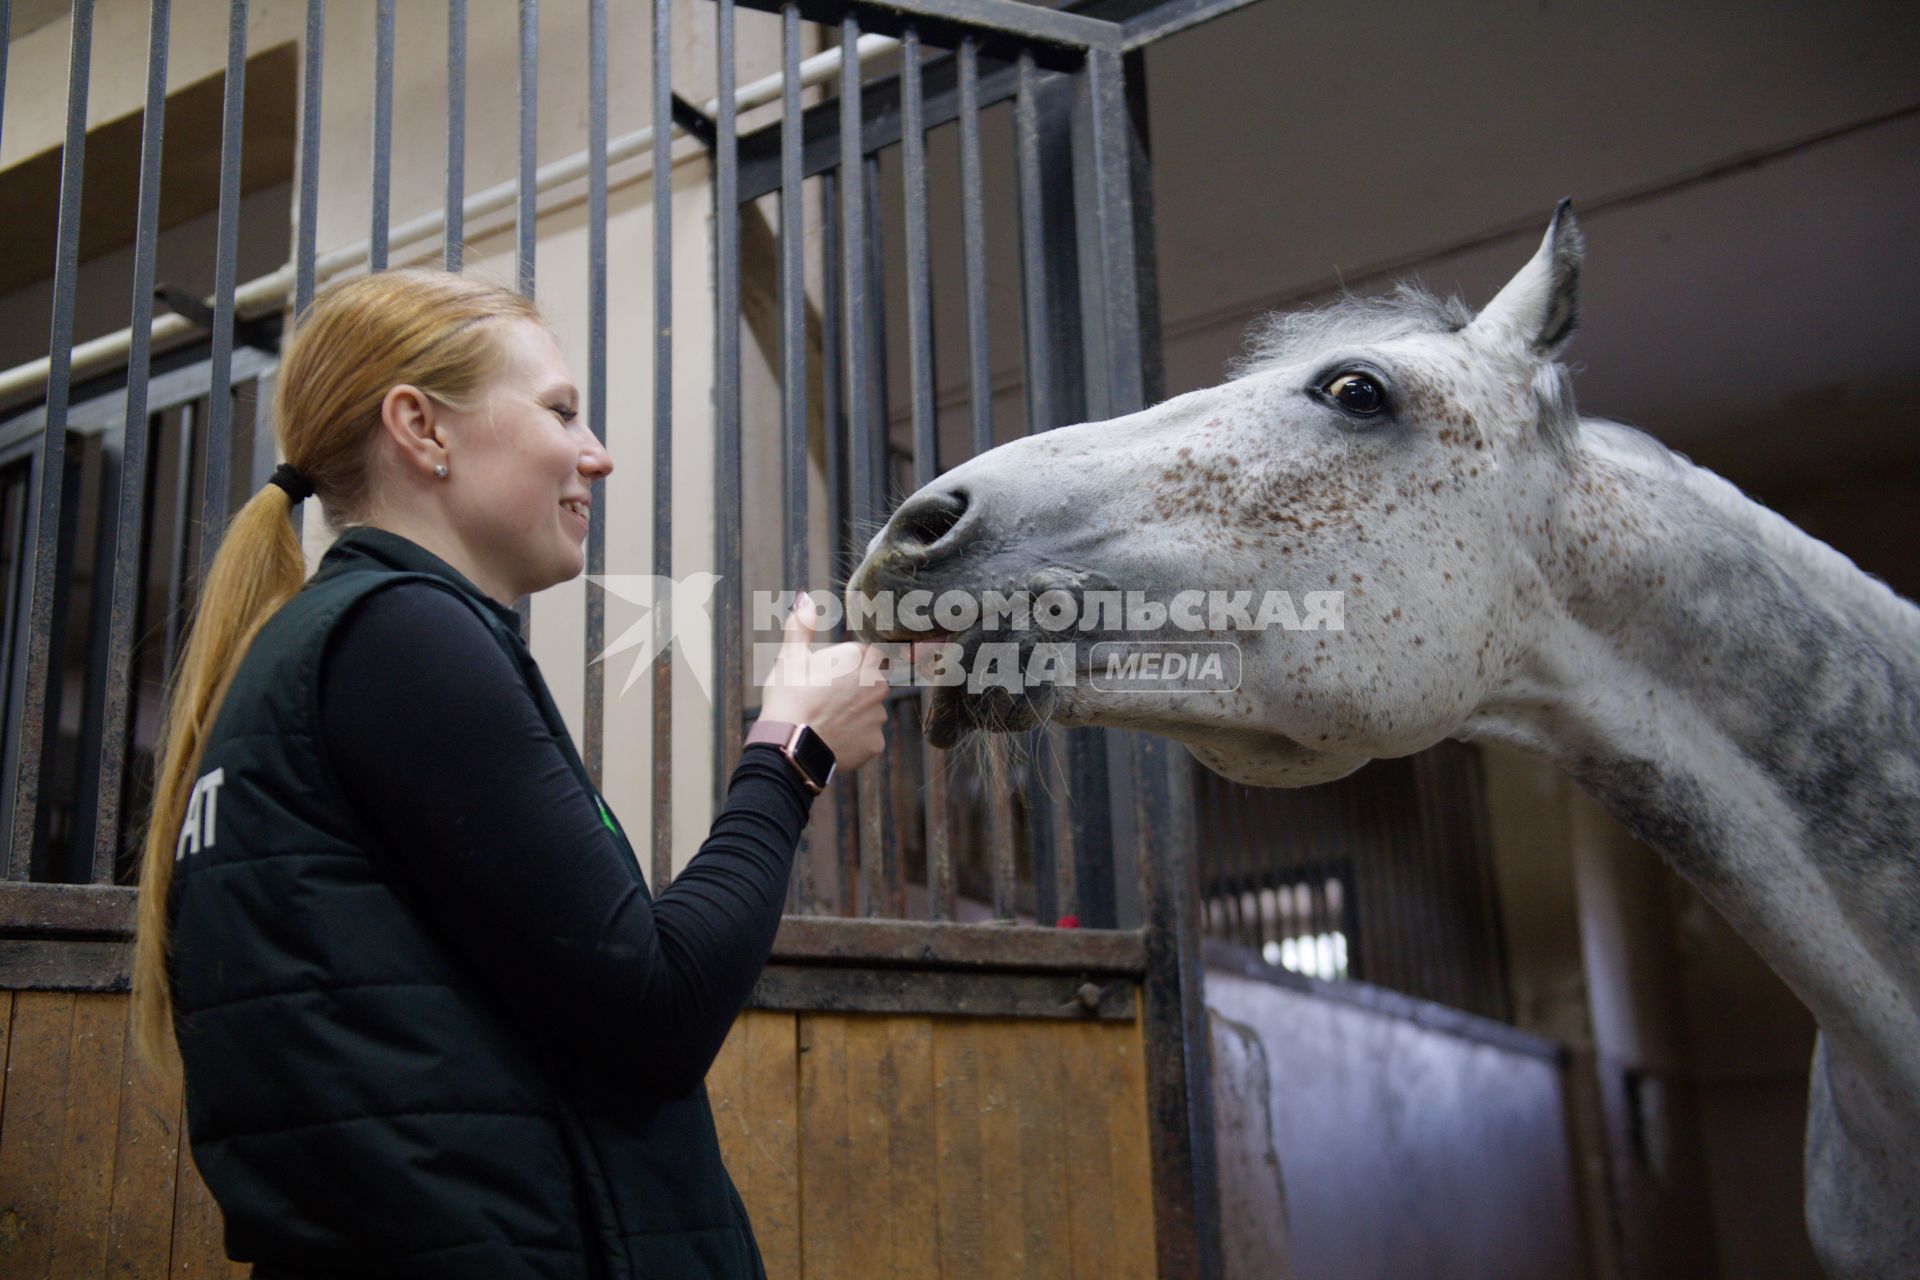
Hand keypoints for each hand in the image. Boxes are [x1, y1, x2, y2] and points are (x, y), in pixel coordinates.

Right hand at [757, 592, 889, 772]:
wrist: (789, 745)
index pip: (868, 653)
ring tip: (825, 721)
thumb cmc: (789, 697)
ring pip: (869, 712)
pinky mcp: (875, 743)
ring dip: (854, 715)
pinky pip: (867, 738)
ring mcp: (878, 716)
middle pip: (871, 682)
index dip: (849, 663)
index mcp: (860, 659)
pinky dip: (853, 739)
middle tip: (824, 699)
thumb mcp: (790, 657)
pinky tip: (832, 739)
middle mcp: (877, 685)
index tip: (831, 674)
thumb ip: (801, 627)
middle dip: (853, 689)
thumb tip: (804, 598)